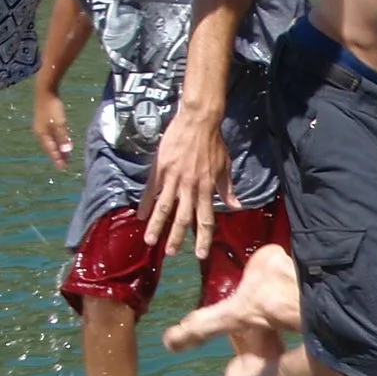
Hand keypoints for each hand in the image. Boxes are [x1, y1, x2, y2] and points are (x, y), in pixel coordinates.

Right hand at [33, 87, 71, 169]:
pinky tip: (60, 142)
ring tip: (64, 156)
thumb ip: (63, 137)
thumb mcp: (60, 123)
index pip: (51, 150)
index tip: (63, 168)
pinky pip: (50, 136)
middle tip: (64, 165)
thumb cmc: (53, 107)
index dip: (58, 159)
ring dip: (57, 149)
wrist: (45, 91)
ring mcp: (41, 127)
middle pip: (50, 147)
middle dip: (57, 156)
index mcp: (42, 134)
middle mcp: (40, 132)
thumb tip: (66, 151)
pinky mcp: (44, 121)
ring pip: (50, 142)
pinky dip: (56, 141)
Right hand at [140, 107, 223, 257]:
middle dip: (177, 237)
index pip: (206, 218)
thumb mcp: (225, 166)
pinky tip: (140, 216)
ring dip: (158, 225)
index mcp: (207, 188)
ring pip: (165, 207)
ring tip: (150, 241)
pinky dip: (145, 203)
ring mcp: (174, 178)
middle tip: (171, 253)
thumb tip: (236, 206)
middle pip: (184, 217)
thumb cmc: (214, 143)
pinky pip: (151, 190)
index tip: (200, 254)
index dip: (204, 237)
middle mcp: (190, 186)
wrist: (199, 120)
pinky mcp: (161, 169)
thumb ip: (227, 189)